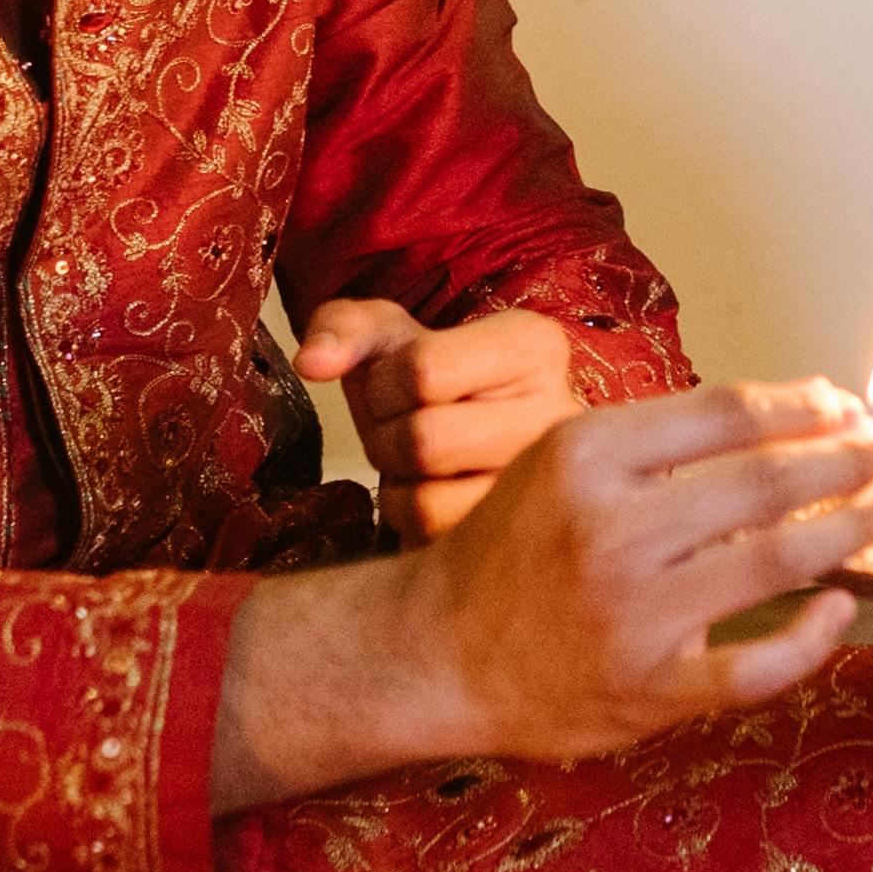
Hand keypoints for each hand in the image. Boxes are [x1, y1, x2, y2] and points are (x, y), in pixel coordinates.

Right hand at [222, 377, 872, 804]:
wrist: (437, 653)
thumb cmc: (510, 550)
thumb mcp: (563, 461)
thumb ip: (659, 441)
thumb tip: (792, 415)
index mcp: (587, 455)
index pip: (731, 412)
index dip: (810, 405)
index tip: (851, 405)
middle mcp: (612, 529)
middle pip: (769, 478)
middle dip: (852, 459)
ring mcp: (635, 613)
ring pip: (779, 560)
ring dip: (855, 526)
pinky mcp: (651, 687)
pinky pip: (758, 664)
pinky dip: (814, 637)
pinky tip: (842, 609)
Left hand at [295, 298, 584, 538]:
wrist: (464, 433)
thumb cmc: (425, 381)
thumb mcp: (386, 336)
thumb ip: (342, 329)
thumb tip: (311, 364)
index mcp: (535, 346)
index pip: (423, 370)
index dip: (383, 386)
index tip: (397, 386)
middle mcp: (561, 415)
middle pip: (425, 440)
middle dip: (387, 439)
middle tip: (402, 431)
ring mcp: (552, 488)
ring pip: (429, 501)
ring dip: (400, 486)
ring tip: (420, 466)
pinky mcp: (526, 540)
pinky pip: (436, 542)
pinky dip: (412, 522)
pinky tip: (434, 496)